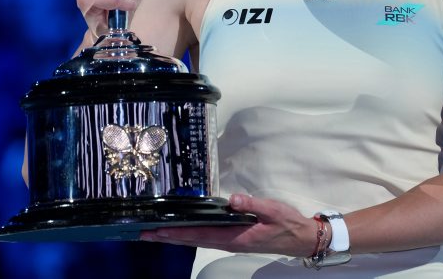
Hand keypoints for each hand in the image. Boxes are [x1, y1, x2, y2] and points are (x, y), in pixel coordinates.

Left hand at [139, 194, 317, 256]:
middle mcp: (229, 243)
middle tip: (144, 234)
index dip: (179, 232)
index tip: (159, 230)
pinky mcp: (231, 240)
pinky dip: (187, 237)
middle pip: (192, 241)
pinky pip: (203, 240)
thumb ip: (253, 204)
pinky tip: (179, 234)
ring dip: (174, 238)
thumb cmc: (287, 223)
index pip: (201, 234)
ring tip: (154, 235)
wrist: (299, 238)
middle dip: (168, 238)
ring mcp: (229, 243)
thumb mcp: (273, 210)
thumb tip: (233, 200)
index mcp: (237, 237)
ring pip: (195, 242)